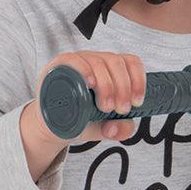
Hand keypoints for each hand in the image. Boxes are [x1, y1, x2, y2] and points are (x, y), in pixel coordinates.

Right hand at [28, 49, 146, 143]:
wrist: (52, 126)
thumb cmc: (80, 120)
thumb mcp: (104, 127)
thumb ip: (119, 129)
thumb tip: (117, 127)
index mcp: (111, 70)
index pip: (130, 62)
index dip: (138, 79)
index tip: (136, 102)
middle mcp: (95, 61)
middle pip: (116, 62)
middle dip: (123, 87)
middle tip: (120, 110)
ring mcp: (77, 62)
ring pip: (99, 62)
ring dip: (107, 85)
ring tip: (105, 107)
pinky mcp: (58, 67)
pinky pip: (73, 60)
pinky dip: (84, 69)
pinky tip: (89, 83)